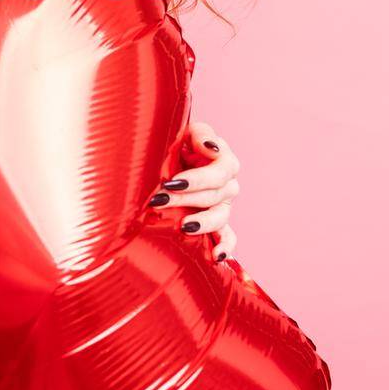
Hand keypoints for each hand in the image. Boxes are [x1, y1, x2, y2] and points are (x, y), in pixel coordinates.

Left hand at [148, 121, 239, 261]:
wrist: (169, 163)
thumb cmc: (179, 145)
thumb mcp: (187, 133)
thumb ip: (200, 134)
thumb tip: (211, 148)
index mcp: (224, 162)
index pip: (219, 173)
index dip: (197, 179)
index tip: (172, 182)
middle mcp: (228, 185)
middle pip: (214, 195)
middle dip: (186, 198)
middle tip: (161, 200)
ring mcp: (223, 206)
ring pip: (220, 217)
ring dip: (203, 223)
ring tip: (184, 226)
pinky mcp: (217, 224)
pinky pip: (228, 237)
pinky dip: (225, 247)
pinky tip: (216, 256)